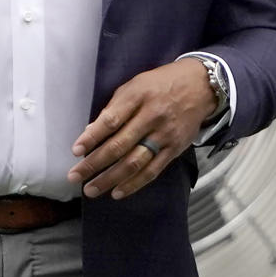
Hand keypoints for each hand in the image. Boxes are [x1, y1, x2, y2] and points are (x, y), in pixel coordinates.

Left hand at [67, 58, 216, 199]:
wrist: (200, 86)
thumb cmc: (159, 85)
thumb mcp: (134, 86)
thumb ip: (113, 109)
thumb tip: (90, 132)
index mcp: (137, 97)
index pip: (111, 120)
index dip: (92, 137)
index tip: (76, 151)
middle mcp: (151, 117)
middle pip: (119, 145)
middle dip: (94, 164)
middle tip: (75, 176)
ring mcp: (164, 135)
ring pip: (134, 162)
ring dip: (110, 179)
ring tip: (91, 189)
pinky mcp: (175, 149)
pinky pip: (152, 171)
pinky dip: (134, 184)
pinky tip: (117, 192)